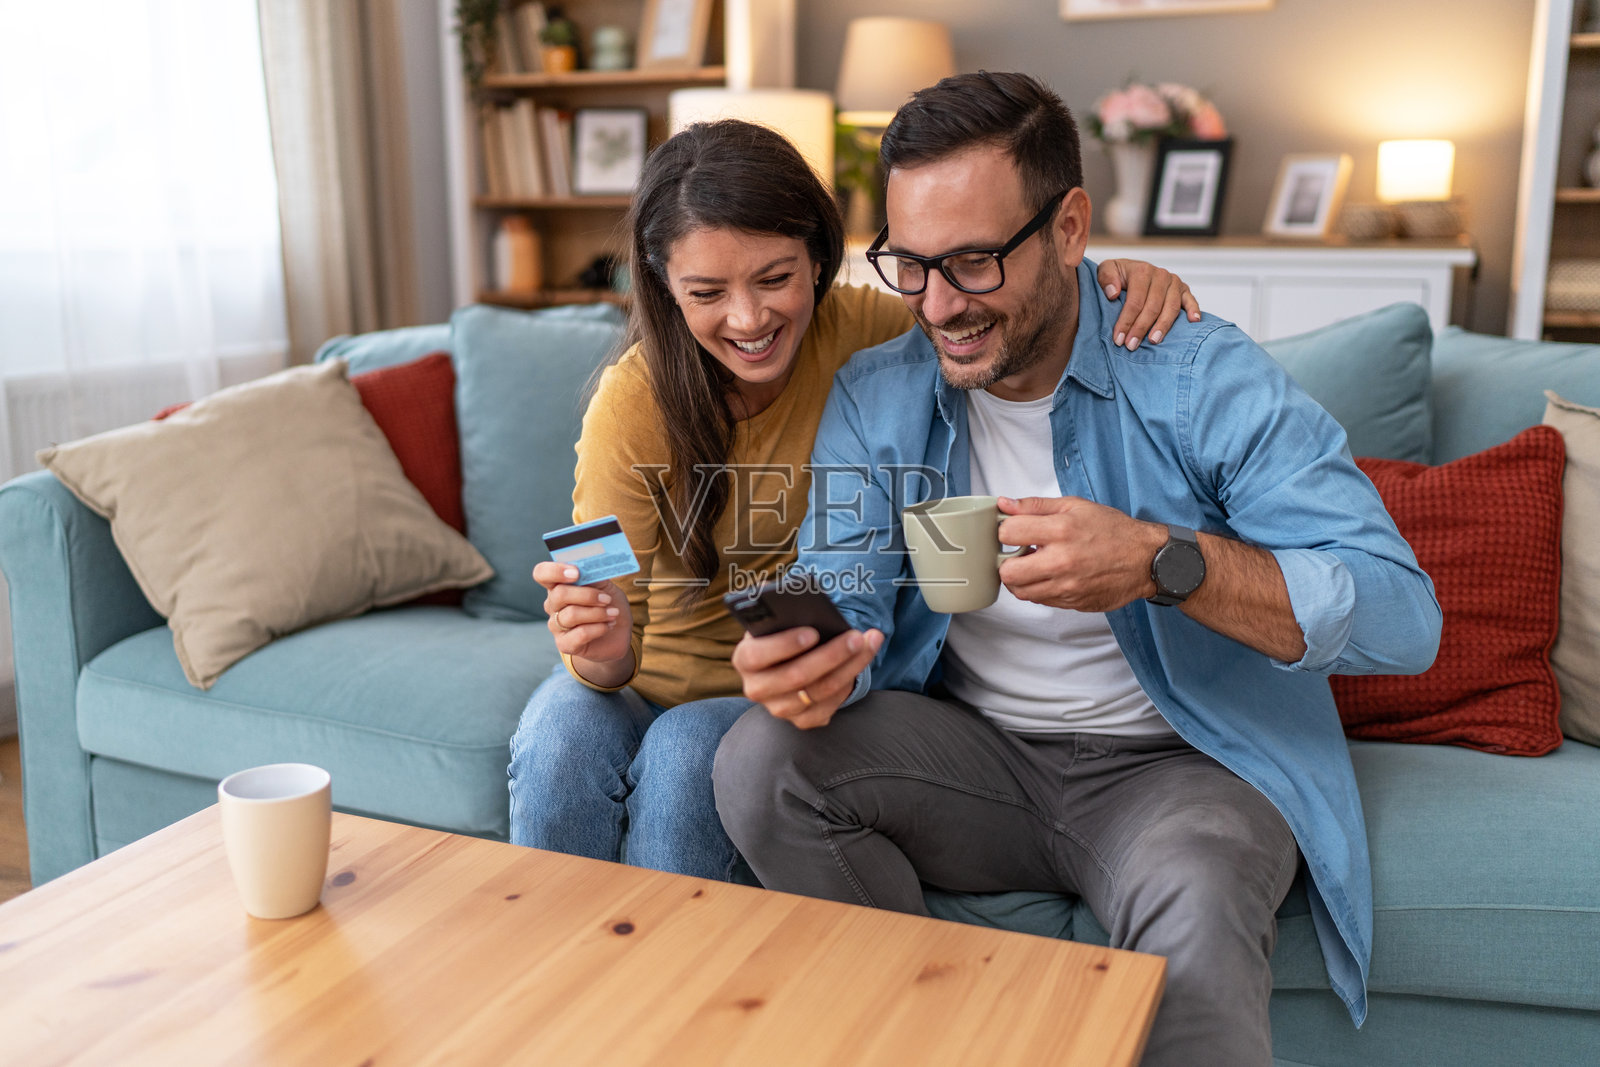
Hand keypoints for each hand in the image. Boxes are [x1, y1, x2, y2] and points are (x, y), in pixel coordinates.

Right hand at [533, 561, 632, 663]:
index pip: (542, 573)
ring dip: (598, 613)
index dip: (555, 571)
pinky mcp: (565, 644)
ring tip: (613, 613)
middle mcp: (553, 605)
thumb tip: (592, 563)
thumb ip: (595, 574)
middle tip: (607, 599)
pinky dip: (599, 628)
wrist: (617, 634)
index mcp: (559, 585)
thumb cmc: (609, 605)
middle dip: (587, 595)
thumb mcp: (605, 585)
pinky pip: (579, 634)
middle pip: (559, 594)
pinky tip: (609, 625)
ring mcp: (556, 625)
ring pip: (571, 615)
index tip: (576, 573)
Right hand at [731, 625, 883, 729]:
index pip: (759, 654)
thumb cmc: (783, 631)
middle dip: (831, 655)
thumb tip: (810, 607)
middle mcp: (757, 688)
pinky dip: (849, 682)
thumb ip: (785, 614)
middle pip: (796, 676)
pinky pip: (830, 705)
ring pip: (820, 691)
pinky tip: (861, 662)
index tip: (812, 633)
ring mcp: (779, 708)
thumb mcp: (777, 621)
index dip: (785, 645)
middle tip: (856, 637)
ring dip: (850, 666)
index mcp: (745, 659)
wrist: (787, 659)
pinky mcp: (801, 721)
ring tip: (869, 643)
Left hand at [995, 496, 1165, 611]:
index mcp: (1061, 530)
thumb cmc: (1113, 530)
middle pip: (1007, 572)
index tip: (1012, 531)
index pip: (1008, 533)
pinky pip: (1040, 600)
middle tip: (1016, 554)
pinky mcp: (1072, 602)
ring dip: (1019, 579)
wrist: (1146, 559)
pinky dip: (1037, 589)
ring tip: (1032, 566)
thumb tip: (1003, 504)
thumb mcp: (1075, 506)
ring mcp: (1067, 586)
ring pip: (1020, 591)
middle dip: (1006, 561)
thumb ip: (1035, 506)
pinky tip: (1048, 576)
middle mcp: (1062, 561)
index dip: (1004, 531)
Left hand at [1096, 259, 1200, 349]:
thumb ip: (1106, 278)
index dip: (1126, 321)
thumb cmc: (1118, 275)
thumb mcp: (1106, 270)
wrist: (1130, 270)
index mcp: (1142, 271)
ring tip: (1153, 341)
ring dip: (1163, 326)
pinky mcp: (1184, 290)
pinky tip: (1193, 321)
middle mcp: (1160, 275)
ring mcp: (1174, 283)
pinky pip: (1191, 300)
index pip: (1135, 300)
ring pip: (1171, 308)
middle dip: (1141, 328)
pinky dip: (1194, 310)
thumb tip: (1113, 293)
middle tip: (1131, 345)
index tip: (1119, 338)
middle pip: (1152, 306)